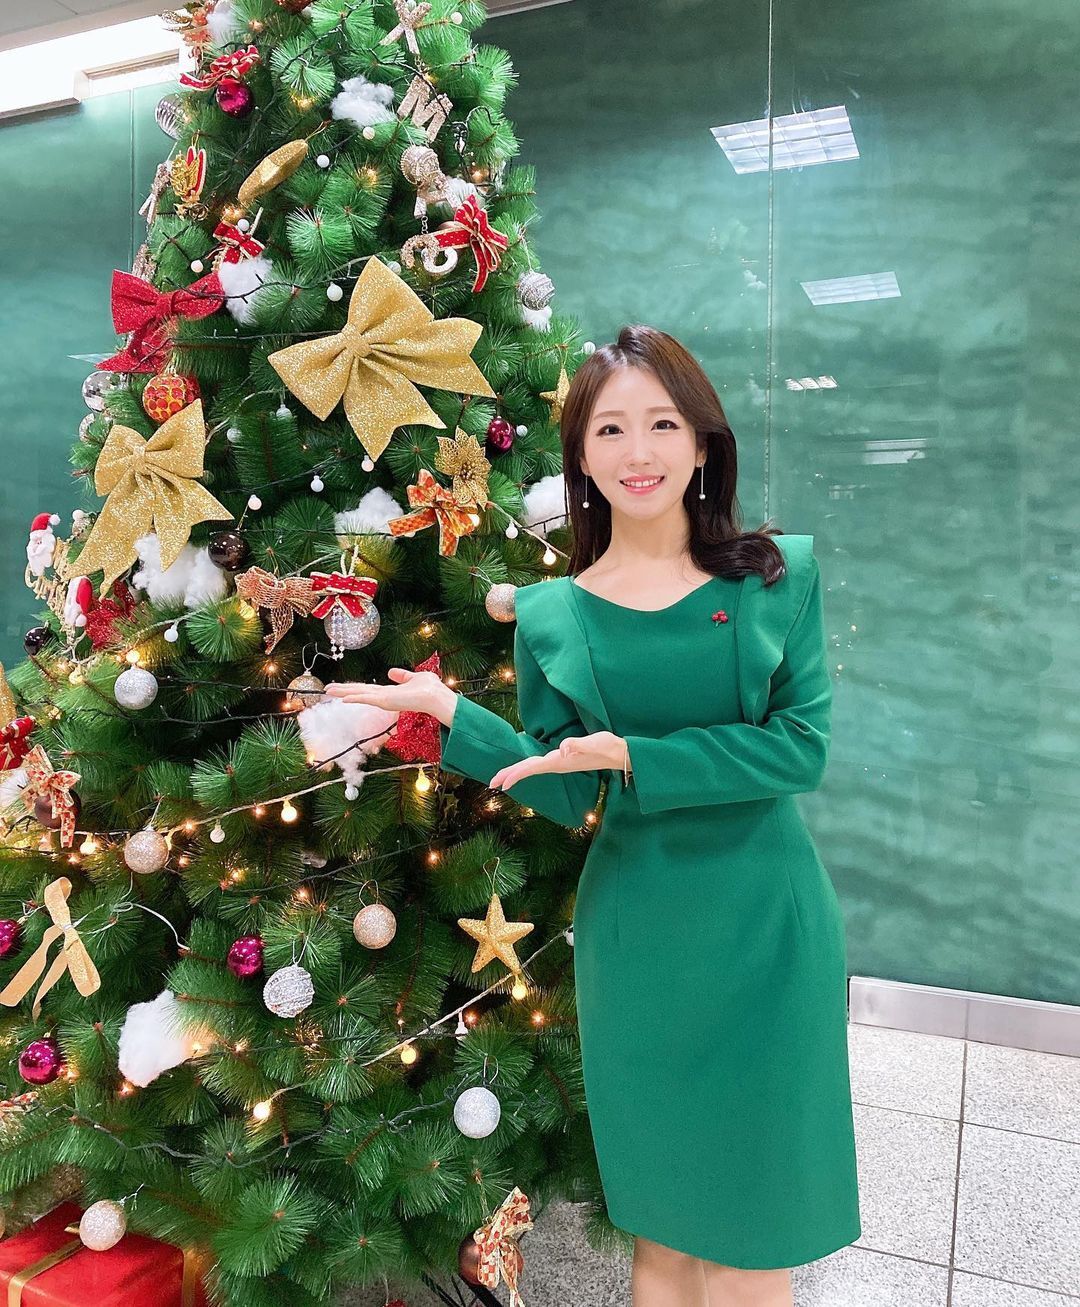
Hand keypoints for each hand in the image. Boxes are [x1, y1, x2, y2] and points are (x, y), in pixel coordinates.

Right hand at [324, 668, 450, 717]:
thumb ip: (402, 676)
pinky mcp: (386, 701)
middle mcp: (384, 696)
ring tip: (328, 691)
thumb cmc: (428, 688)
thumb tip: (391, 672)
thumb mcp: (413, 678)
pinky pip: (367, 699)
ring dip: (344, 692)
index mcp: (389, 692)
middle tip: (327, 689)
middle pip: (359, 691)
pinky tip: (343, 699)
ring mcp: (383, 699)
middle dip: (343, 690)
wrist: (435, 696)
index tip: (342, 687)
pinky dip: (355, 698)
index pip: (368, 689)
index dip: (354, 687)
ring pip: (359, 694)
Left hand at [489, 731, 624, 791]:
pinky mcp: (565, 759)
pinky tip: (525, 768)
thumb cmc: (608, 748)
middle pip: (528, 769)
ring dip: (517, 772)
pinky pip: (541, 765)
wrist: (620, 755)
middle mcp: (558, 764)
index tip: (501, 784)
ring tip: (502, 778)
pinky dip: (528, 768)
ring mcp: (561, 763)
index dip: (516, 774)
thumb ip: (579, 745)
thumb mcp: (595, 743)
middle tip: (491, 783)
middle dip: (510, 775)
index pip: (533, 768)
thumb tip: (563, 749)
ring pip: (533, 768)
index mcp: (560, 762)